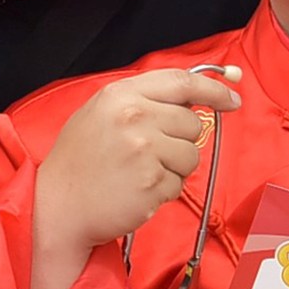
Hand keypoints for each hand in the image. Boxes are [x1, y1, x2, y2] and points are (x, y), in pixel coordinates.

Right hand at [29, 66, 242, 283]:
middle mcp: (134, 117)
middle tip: (149, 154)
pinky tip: (136, 191)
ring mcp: (144, 150)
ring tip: (139, 173)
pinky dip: (163, 191)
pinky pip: (179, 184)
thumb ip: (144, 101)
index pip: (182, 81)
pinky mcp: (152, 182)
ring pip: (191, 155)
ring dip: (174, 168)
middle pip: (192, 122)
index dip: (214, 89)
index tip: (231, 99)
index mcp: (121, 94)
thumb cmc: (80, 162)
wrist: (57, 206)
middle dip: (180, 140)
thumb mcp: (101, 114)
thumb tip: (194, 98)